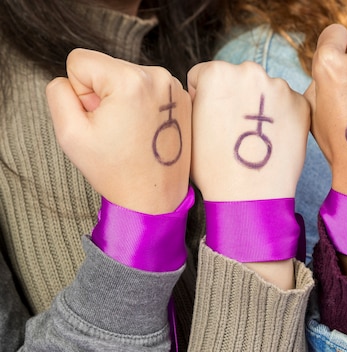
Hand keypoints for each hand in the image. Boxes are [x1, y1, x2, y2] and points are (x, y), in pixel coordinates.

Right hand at [46, 49, 191, 213]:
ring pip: (126, 77)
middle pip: (106, 68)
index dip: (79, 92)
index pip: (80, 61)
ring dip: (122, 100)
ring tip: (130, 132)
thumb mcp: (70, 133)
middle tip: (115, 130)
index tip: (97, 118)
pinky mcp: (183, 98)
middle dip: (102, 95)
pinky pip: (147, 88)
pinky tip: (145, 131)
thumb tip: (70, 79)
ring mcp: (174, 86)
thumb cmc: (114, 170)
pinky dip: (141, 105)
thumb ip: (59, 92)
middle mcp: (157, 76)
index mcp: (129, 80)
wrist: (154, 197)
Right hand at [188, 61, 309, 200]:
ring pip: (264, 91)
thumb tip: (204, 93)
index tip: (210, 120)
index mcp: (217, 72)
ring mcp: (280, 87)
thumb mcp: (189, 127)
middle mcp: (250, 71)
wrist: (249, 195)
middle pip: (237, 78)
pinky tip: (271, 141)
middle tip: (233, 130)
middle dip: (234, 98)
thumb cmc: (213, 167)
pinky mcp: (301, 105)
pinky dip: (280, 118)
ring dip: (259, 107)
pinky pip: (286, 105)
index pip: (203, 75)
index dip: (202, 99)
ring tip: (253, 140)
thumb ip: (196, 100)